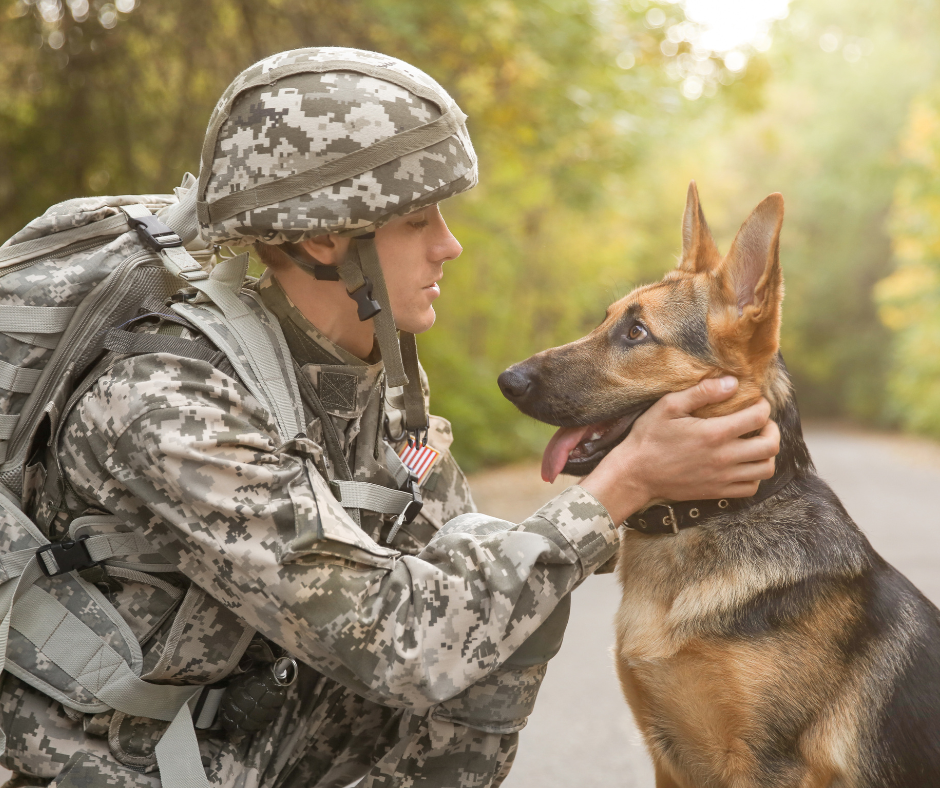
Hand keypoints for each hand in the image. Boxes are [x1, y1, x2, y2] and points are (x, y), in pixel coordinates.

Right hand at [579, 377, 779, 523]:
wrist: (635, 474)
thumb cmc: (649, 437)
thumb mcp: (669, 406)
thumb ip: (702, 392)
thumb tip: (732, 382)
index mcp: (714, 433)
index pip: (759, 417)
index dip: (763, 405)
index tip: (755, 401)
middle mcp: (724, 458)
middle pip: (770, 445)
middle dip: (771, 429)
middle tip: (760, 422)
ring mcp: (723, 478)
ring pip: (766, 468)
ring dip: (766, 453)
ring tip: (754, 442)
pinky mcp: (717, 492)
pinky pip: (751, 488)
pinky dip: (755, 475)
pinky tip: (743, 463)